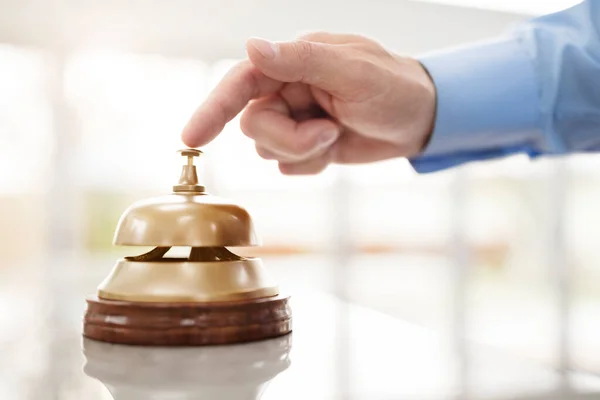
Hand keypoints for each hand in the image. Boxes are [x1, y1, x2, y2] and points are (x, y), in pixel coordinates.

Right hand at [181, 32, 435, 174]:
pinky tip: (335, 147)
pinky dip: (311, 164)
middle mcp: (287, 90)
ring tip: (336, 134)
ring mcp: (295, 119)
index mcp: (293, 63)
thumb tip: (252, 46)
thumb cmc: (394, 87)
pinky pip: (288, 167)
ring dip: (303, 151)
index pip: (240, 83)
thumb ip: (302, 60)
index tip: (191, 139)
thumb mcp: (354, 70)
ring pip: (268, 150)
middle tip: (328, 132)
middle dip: (290, 139)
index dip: (213, 109)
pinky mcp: (306, 145)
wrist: (420, 120)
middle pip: (255, 126)